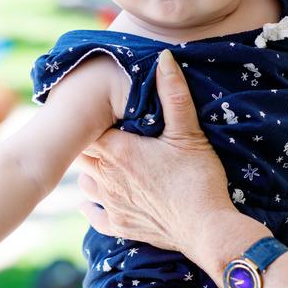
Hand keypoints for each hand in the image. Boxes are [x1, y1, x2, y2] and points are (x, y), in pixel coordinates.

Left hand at [77, 50, 233, 259]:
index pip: (86, 130)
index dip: (89, 120)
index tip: (96, 111)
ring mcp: (111, 205)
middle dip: (85, 143)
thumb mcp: (188, 132)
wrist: (206, 229)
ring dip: (88, 171)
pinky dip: (90, 206)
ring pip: (83, 184)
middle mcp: (107, 178)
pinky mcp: (121, 226)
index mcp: (119, 151)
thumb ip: (173, 94)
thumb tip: (163, 57)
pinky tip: (90, 203)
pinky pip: (94, 216)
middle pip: (81, 155)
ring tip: (99, 161)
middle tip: (95, 132)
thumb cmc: (198, 178)